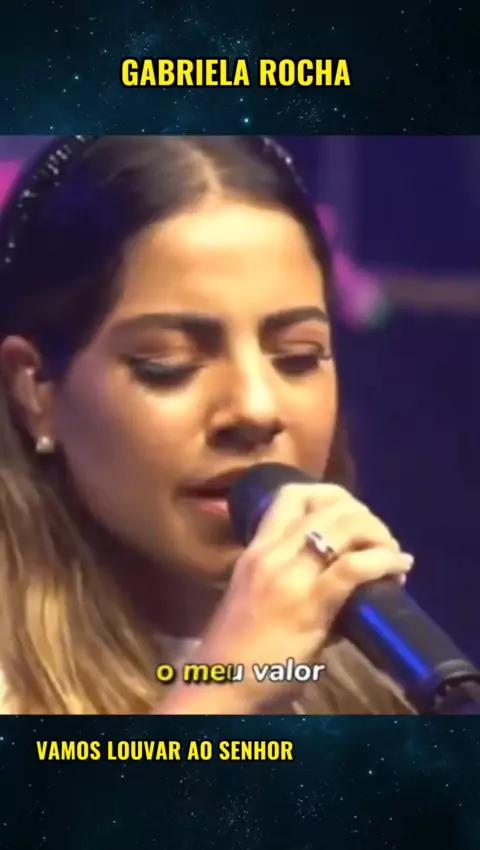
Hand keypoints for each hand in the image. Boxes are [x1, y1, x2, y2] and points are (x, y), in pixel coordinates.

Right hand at [159, 483, 412, 713]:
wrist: (221, 684)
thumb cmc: (239, 647)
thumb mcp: (258, 599)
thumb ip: (295, 582)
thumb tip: (343, 583)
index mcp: (256, 549)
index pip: (291, 495)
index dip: (329, 494)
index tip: (350, 514)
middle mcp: (271, 553)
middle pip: (326, 504)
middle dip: (363, 513)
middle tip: (379, 537)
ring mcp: (289, 575)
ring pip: (343, 526)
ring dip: (376, 532)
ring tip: (391, 551)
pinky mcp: (309, 603)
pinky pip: (353, 567)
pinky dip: (383, 560)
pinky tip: (398, 566)